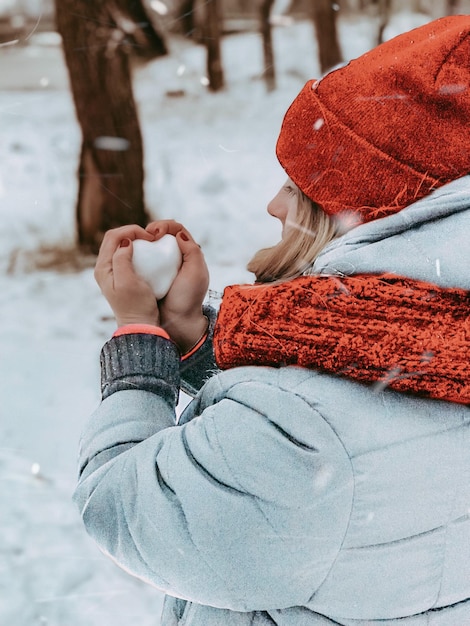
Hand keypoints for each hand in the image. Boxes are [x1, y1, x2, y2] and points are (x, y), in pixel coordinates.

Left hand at [94, 225, 159, 327]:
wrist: (140, 326)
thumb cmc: (136, 306)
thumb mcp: (128, 282)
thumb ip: (122, 260)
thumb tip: (125, 241)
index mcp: (103, 268)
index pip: (113, 236)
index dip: (131, 231)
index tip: (150, 237)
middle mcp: (104, 268)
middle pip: (115, 238)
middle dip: (133, 232)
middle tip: (151, 238)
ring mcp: (112, 272)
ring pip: (120, 245)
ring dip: (135, 240)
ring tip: (151, 243)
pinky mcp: (122, 277)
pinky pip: (127, 255)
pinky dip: (137, 250)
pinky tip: (149, 254)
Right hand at [146, 220, 209, 351]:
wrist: (178, 321)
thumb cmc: (188, 298)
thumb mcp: (196, 273)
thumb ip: (192, 251)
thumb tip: (177, 233)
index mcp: (190, 254)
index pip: (177, 229)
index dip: (165, 225)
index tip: (156, 233)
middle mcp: (178, 258)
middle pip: (164, 234)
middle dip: (153, 229)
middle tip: (145, 234)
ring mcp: (165, 267)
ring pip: (153, 245)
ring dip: (144, 240)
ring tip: (136, 241)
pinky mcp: (153, 275)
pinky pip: (145, 259)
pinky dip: (139, 253)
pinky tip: (131, 254)